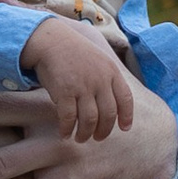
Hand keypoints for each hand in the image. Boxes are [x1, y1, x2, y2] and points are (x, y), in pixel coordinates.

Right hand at [21, 12, 138, 144]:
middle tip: (97, 138)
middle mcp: (99, 80)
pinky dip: (67, 129)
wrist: (51, 41)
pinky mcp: (64, 92)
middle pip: (108, 114)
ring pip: (90, 120)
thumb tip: (114, 106)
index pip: (126, 99)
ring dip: (85, 134)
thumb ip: (108, 80)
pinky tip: (64, 133)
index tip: (124, 128)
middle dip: (104, 131)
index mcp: (111, 72)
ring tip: (80, 138)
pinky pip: (68, 118)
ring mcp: (82, 86)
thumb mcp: (99, 61)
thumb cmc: (74, 53)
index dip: (126, 117)